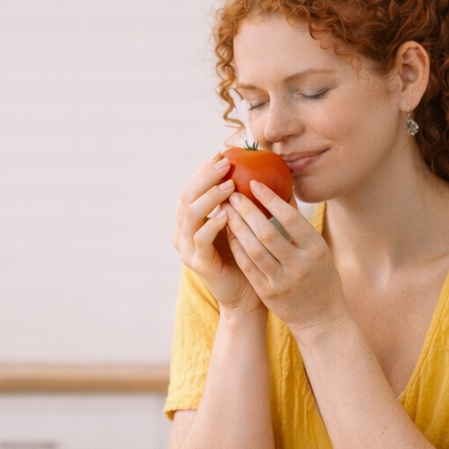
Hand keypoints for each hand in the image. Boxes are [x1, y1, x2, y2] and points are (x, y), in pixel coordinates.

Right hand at [173, 153, 263, 315]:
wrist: (248, 295)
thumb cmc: (250, 257)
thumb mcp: (246, 224)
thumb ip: (245, 200)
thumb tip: (264, 169)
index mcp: (193, 220)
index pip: (193, 187)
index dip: (205, 170)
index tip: (223, 153)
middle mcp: (184, 231)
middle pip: (186, 196)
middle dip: (205, 177)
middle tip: (226, 163)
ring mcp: (188, 248)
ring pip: (190, 215)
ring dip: (209, 197)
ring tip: (229, 186)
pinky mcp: (198, 263)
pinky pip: (200, 239)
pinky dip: (212, 224)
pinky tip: (227, 214)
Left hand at [222, 181, 350, 336]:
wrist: (320, 316)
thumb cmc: (319, 274)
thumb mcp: (318, 248)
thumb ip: (299, 223)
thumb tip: (283, 188)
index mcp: (316, 249)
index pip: (291, 219)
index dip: (270, 199)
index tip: (254, 183)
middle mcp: (300, 265)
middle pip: (267, 233)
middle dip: (247, 211)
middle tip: (233, 194)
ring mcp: (282, 281)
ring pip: (253, 250)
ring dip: (237, 227)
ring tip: (226, 210)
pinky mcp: (268, 293)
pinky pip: (247, 266)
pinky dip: (236, 247)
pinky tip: (228, 232)